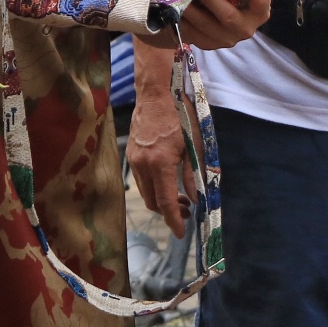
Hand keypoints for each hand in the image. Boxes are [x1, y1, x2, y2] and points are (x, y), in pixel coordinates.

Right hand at [126, 43, 196, 237]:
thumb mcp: (194, 145)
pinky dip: (153, 186)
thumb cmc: (180, 115)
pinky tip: (167, 180)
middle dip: (168, 211)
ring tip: (179, 196)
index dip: (174, 220)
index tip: (181, 233)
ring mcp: (134, 159)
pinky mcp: (131, 154)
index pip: (165, 201)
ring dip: (160, 199)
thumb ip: (193, 174)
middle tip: (187, 210)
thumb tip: (195, 198)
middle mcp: (143, 164)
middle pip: (152, 201)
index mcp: (160, 163)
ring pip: (145, 191)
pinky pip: (141, 179)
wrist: (156, 93)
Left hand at [175, 0, 271, 50]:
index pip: (262, 1)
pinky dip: (181, 19)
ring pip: (206, 25)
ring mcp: (226, 39)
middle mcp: (245, 29)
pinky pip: (192, 33)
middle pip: (228, 16)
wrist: (219, 19)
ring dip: (190, 8)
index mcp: (258, 12)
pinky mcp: (208, 44)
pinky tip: (172, 6)